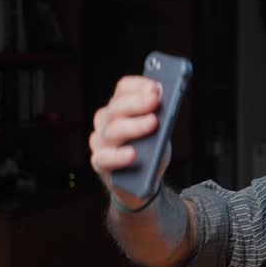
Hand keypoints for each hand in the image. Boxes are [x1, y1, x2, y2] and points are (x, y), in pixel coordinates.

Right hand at [90, 76, 171, 207]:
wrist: (143, 181)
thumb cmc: (151, 150)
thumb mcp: (159, 130)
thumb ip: (160, 117)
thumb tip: (166, 105)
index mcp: (119, 107)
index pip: (123, 89)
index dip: (138, 86)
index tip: (155, 87)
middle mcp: (105, 121)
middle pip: (117, 108)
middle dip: (137, 103)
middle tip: (155, 101)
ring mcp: (100, 142)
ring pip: (112, 130)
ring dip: (133, 125)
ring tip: (152, 123)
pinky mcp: (99, 163)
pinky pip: (105, 158)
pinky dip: (118, 156)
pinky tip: (133, 154)